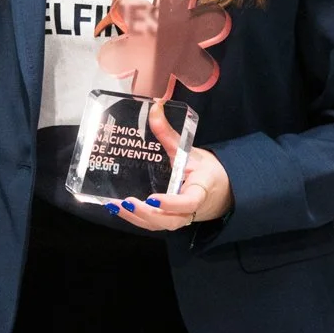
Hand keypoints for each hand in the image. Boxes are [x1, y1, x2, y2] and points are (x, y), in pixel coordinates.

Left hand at [107, 101, 232, 230]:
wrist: (218, 191)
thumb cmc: (204, 170)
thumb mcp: (189, 151)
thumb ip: (169, 134)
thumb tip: (155, 106)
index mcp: (199, 191)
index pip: (188, 202)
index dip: (171, 203)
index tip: (153, 199)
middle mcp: (189, 210)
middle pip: (169, 221)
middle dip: (147, 214)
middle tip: (128, 202)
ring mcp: (178, 218)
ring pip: (158, 225)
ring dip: (136, 218)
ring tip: (116, 206)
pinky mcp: (168, 220)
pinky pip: (151, 224)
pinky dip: (134, 219)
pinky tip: (117, 209)